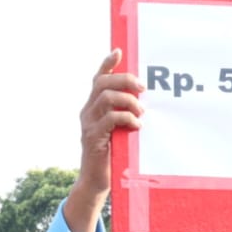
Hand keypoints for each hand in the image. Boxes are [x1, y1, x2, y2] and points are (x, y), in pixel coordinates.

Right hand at [73, 49, 144, 201]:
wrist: (96, 181)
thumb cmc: (112, 154)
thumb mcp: (117, 129)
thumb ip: (123, 113)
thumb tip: (144, 99)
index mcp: (92, 107)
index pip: (98, 79)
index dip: (107, 64)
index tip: (119, 51)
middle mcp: (87, 111)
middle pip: (102, 83)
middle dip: (125, 80)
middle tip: (142, 88)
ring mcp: (88, 124)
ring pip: (106, 98)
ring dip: (129, 101)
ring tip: (141, 111)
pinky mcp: (93, 137)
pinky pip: (110, 119)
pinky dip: (127, 118)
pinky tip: (137, 125)